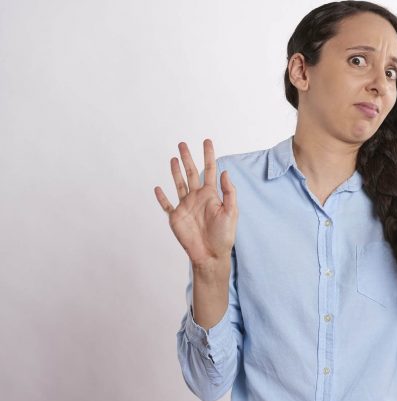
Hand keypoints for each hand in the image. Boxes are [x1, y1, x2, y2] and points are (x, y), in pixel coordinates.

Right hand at [154, 139, 237, 268]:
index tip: (207, 141)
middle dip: (188, 158)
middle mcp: (197, 198)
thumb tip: (225, 172)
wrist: (211, 254)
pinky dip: (161, 197)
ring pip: (179, 184)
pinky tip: (158, 188)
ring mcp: (186, 206)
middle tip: (182, 143)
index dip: (208, 155)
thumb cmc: (224, 235)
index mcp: (211, 195)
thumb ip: (229, 192)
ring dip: (175, 171)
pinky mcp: (176, 217)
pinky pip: (166, 205)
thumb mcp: (231, 212)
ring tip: (173, 158)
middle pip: (191, 173)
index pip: (209, 170)